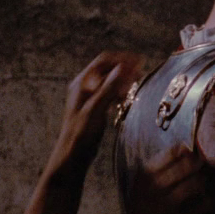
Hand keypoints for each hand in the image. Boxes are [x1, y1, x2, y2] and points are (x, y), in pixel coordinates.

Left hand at [54, 51, 144, 170]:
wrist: (73, 154)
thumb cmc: (81, 133)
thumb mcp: (96, 109)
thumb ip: (109, 87)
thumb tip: (123, 67)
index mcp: (82, 83)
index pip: (104, 61)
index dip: (123, 59)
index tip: (140, 62)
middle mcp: (84, 86)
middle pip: (107, 69)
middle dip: (124, 69)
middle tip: (141, 73)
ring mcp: (88, 96)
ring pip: (109, 80)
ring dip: (123, 80)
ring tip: (136, 84)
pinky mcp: (94, 106)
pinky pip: (109, 92)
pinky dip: (119, 91)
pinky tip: (125, 98)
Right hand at [121, 146, 214, 213]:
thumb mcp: (140, 190)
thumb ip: (159, 170)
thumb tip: (185, 148)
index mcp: (145, 175)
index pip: (176, 151)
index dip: (191, 153)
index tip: (198, 158)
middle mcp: (156, 186)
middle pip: (192, 164)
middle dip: (205, 167)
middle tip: (211, 172)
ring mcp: (170, 204)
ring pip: (202, 182)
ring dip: (212, 184)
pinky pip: (210, 204)